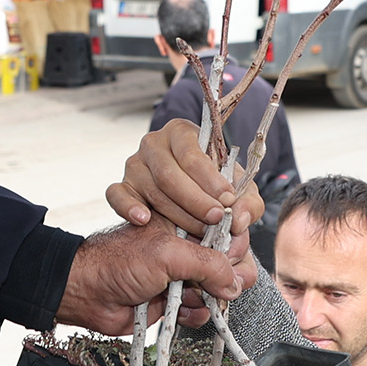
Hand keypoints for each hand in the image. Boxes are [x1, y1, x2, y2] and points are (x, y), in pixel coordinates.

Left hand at [59, 221, 255, 334]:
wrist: (88, 294)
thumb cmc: (119, 263)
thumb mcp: (168, 254)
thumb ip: (207, 264)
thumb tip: (235, 282)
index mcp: (186, 225)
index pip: (227, 232)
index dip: (236, 247)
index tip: (235, 260)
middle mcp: (187, 248)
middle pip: (228, 263)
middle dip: (227, 278)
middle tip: (222, 288)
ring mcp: (182, 275)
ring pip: (217, 290)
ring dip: (210, 299)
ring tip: (191, 299)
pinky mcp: (175, 300)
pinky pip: (201, 310)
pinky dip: (197, 314)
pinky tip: (183, 313)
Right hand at [110, 119, 266, 240]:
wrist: (189, 198)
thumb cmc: (214, 188)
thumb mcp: (239, 191)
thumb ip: (249, 203)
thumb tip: (240, 220)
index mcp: (182, 133)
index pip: (192, 154)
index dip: (210, 180)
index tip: (227, 200)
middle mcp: (154, 144)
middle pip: (170, 174)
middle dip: (195, 200)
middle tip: (215, 219)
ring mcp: (134, 165)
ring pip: (151, 189)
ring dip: (176, 214)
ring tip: (197, 232)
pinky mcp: (121, 185)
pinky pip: (117, 195)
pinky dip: (129, 207)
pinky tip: (144, 220)